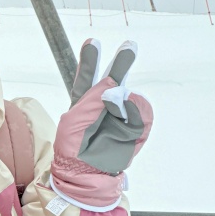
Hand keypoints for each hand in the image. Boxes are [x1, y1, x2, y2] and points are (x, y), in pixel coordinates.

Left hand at [51, 39, 153, 208]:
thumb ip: (94, 102)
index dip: (89, 60)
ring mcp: (121, 115)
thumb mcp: (74, 123)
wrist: (88, 174)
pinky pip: (140, 117)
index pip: (86, 78)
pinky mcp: (136, 126)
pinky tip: (122, 131)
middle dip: (120, 63)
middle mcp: (103, 106)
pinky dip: (133, 120)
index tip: (93, 41)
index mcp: (83, 103)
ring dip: (120, 106)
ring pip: (127, 99)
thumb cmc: (75, 149)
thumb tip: (119, 91)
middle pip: (112, 80)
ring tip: (107, 123)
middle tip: (130, 45)